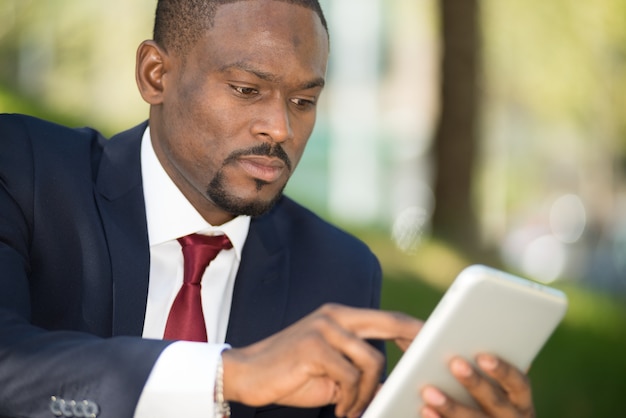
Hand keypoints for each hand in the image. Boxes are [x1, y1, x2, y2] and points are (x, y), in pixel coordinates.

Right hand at [221, 303, 421, 416]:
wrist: (246, 373)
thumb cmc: (290, 374)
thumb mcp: (330, 371)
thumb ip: (357, 371)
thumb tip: (388, 386)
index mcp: (339, 316)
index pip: (384, 318)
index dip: (411, 327)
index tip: (434, 338)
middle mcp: (334, 316)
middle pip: (388, 322)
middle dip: (414, 338)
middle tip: (429, 357)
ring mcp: (324, 328)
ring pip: (371, 361)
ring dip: (366, 392)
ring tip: (350, 409)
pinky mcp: (314, 347)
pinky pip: (350, 377)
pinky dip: (350, 399)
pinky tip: (338, 408)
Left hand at [421, 354, 534, 417]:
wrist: (479, 417)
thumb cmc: (481, 394)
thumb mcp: (493, 383)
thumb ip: (485, 366)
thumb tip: (462, 341)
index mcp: (520, 400)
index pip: (518, 383)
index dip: (502, 370)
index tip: (482, 357)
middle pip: (495, 401)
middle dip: (474, 382)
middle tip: (455, 364)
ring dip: (452, 406)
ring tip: (429, 391)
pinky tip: (426, 410)